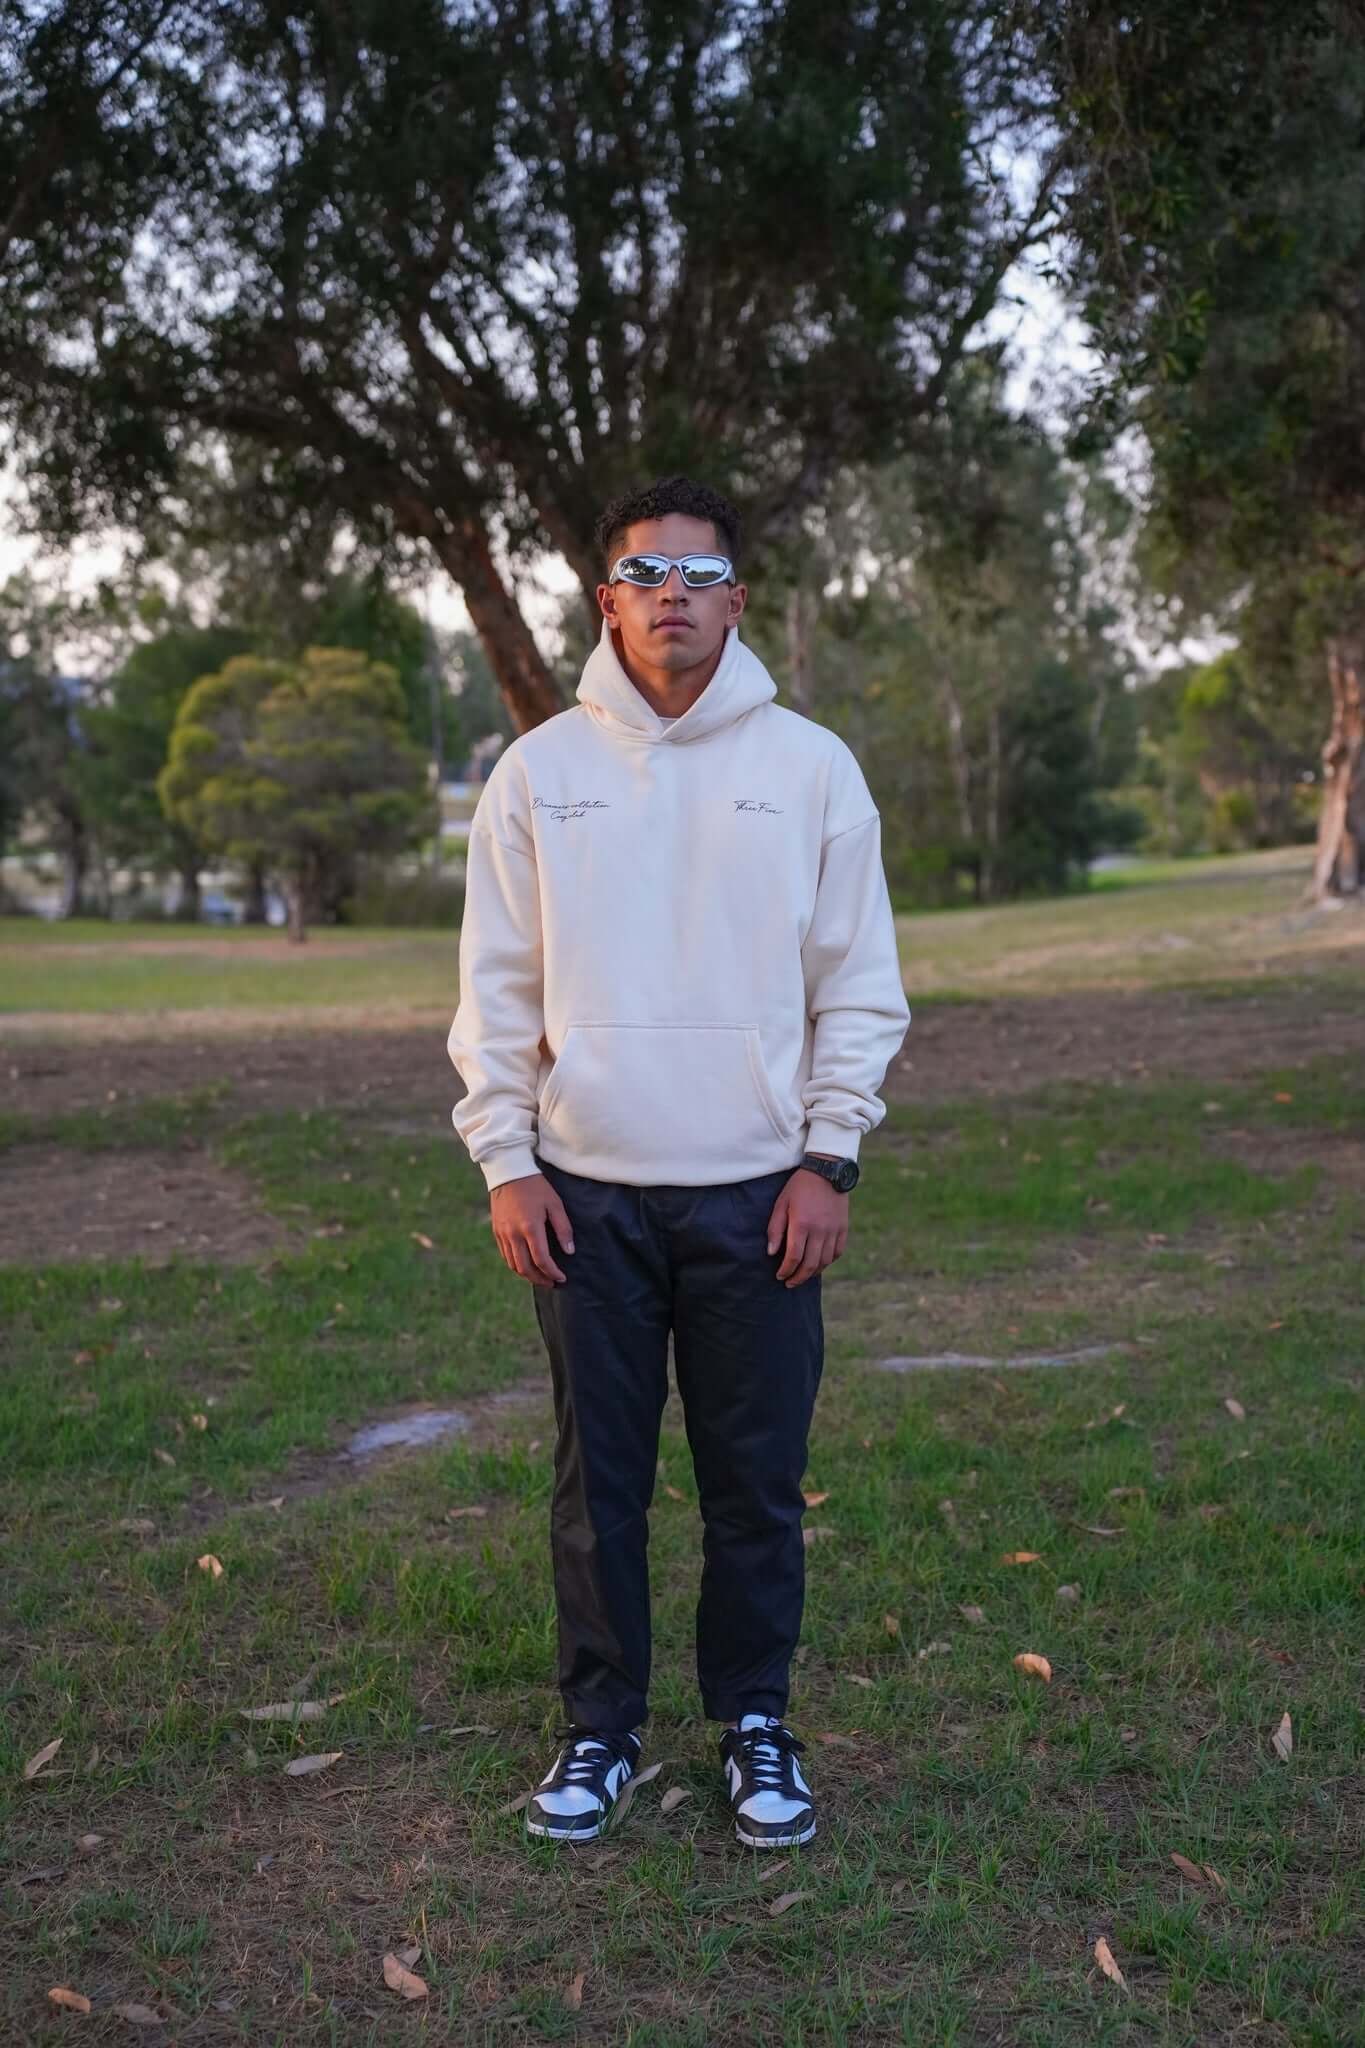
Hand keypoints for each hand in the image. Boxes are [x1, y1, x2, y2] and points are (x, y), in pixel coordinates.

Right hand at [490, 1171, 574, 1286]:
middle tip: (552, 1283)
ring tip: (540, 1277)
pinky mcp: (496, 1232)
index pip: (542, 1260)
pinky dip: (516, 1265)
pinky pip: (506, 1255)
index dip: (553, 1272)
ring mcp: (502, 1234)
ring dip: (527, 1275)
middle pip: (525, 1268)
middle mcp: (514, 1234)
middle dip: (540, 1279)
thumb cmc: (536, 1187)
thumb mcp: (555, 1204)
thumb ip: (563, 1228)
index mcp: (530, 1228)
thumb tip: (570, 1251)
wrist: (508, 1173)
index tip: (562, 1278)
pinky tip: (526, 1264)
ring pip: (513, 1265)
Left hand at [766, 1160, 848, 1287]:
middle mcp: (819, 1230)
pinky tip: (820, 1263)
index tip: (780, 1276)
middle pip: (810, 1264)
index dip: (785, 1270)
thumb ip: (775, 1229)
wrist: (827, 1170)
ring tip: (803, 1275)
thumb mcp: (781, 1203)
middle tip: (790, 1283)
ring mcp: (834, 1230)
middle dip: (798, 1277)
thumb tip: (771, 1252)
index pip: (793, 1257)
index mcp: (801, 1224)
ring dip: (813, 1273)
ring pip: (825, 1261)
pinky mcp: (843, 1228)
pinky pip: (837, 1252)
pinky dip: (828, 1261)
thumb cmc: (799, 1186)